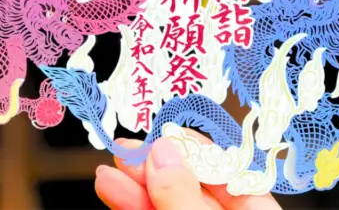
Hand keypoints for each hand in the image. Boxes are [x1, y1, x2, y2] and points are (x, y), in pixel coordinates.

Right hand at [95, 135, 281, 209]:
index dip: (192, 150)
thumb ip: (184, 197)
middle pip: (192, 184)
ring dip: (134, 185)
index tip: (161, 136)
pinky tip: (113, 190)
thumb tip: (163, 153)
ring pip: (166, 202)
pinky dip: (132, 206)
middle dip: (155, 164)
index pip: (229, 170)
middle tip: (126, 149)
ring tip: (109, 170)